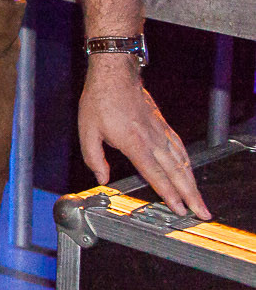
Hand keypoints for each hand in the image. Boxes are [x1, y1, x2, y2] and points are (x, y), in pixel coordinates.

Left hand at [78, 56, 209, 218]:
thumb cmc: (100, 101)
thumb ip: (94, 158)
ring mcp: (160, 132)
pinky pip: (179, 148)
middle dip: (190, 195)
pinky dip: (188, 163)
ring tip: (200, 200)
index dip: (168, 194)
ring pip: (182, 162)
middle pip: (176, 173)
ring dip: (193, 183)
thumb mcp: (87, 131)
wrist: (115, 75)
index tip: (179, 209)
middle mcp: (152, 140)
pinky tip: (190, 172)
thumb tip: (102, 178)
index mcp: (134, 143)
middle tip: (202, 213)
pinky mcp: (162, 126)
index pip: (155, 174)